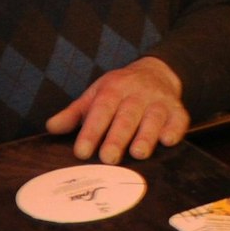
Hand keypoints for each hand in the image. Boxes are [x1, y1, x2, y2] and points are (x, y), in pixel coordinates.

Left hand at [43, 56, 187, 163]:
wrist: (156, 72)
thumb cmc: (120, 91)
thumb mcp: (95, 95)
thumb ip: (75, 114)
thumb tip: (51, 127)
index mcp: (113, 89)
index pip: (100, 110)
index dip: (91, 131)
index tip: (81, 152)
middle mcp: (137, 94)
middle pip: (127, 116)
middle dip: (118, 137)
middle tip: (108, 158)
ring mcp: (159, 101)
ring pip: (153, 118)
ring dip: (146, 135)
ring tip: (138, 153)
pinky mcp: (177, 110)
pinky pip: (178, 119)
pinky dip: (174, 130)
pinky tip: (168, 141)